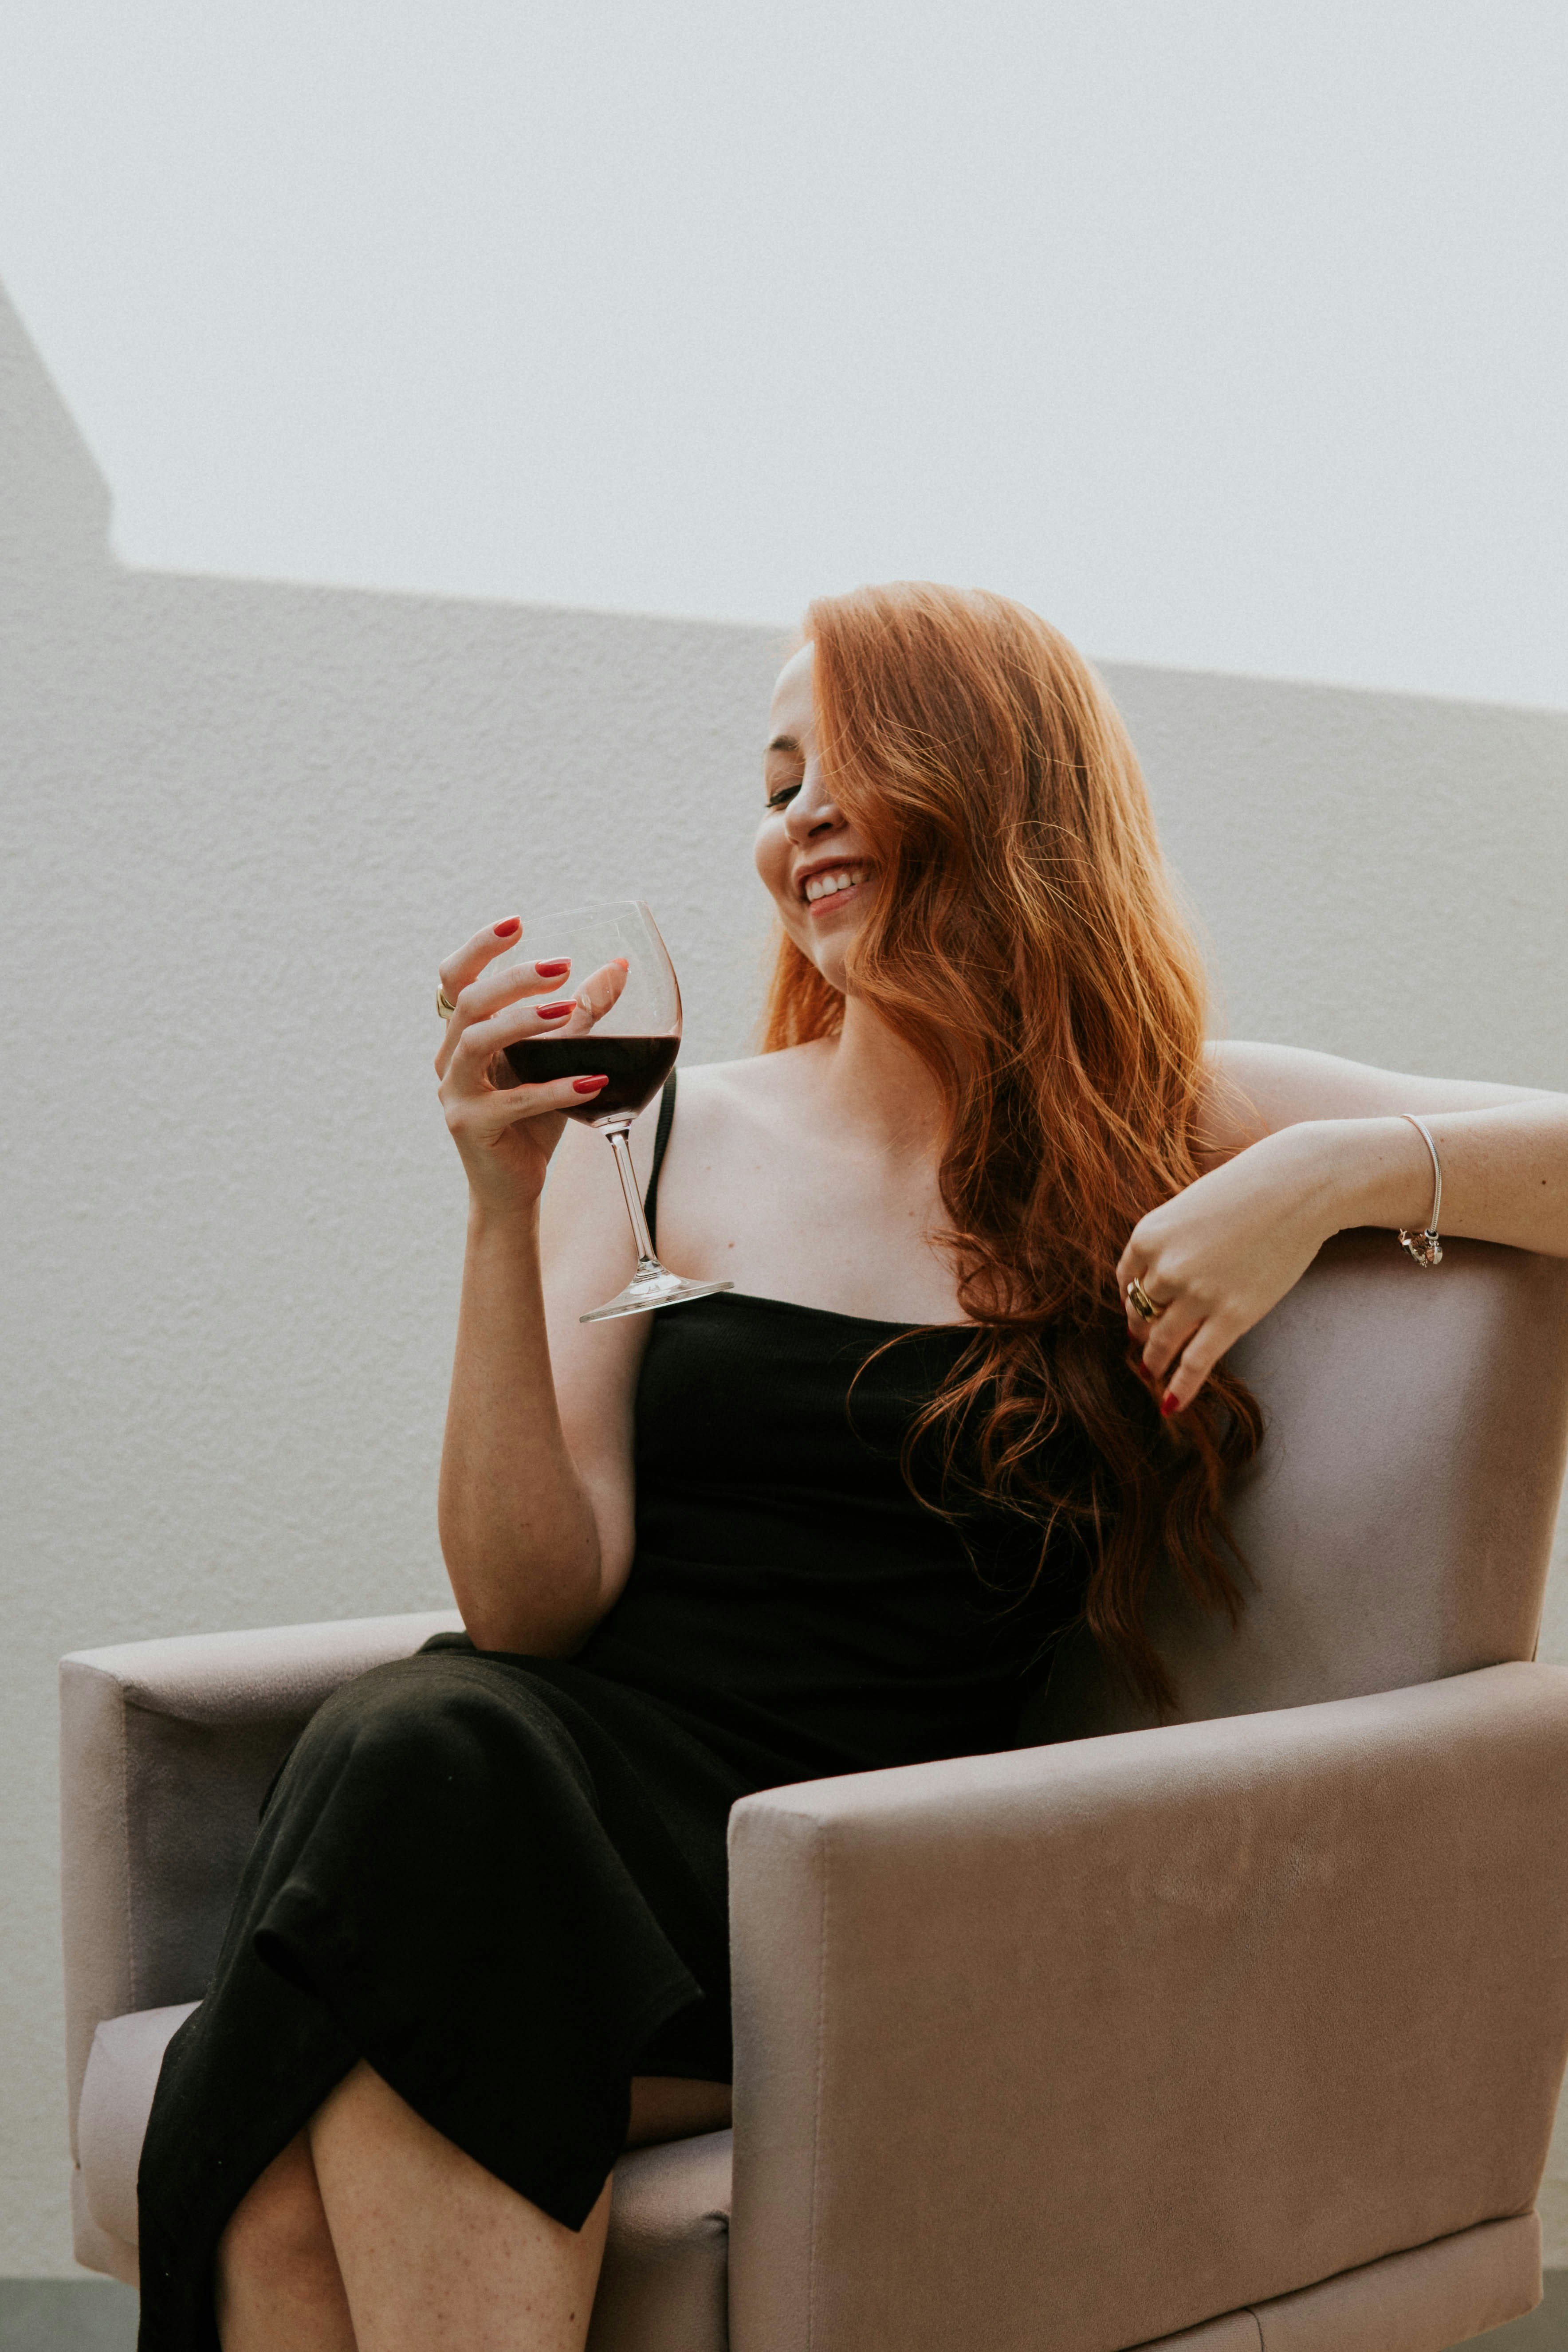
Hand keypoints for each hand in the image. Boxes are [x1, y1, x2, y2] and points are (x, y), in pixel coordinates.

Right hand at [435, 920, 626, 1212]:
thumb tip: (618, 968)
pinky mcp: (471, 1126)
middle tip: (561, 967)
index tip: (518, 923)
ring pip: (477, 1041)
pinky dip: (555, 1088)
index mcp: (465, 1035)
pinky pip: (512, 1101)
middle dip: (514, 978)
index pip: (457, 978)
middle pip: (469, 1001)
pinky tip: (594, 1082)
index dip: (480, 947)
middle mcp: (451, 1058)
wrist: (514, 1185)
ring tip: (568, 1012)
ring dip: (524, 1021)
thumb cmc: (535, 1117)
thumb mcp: (559, 1059)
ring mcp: (455, 1093)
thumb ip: (581, 1016)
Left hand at [1116, 1123, 1343, 1414]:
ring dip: (1154, 1362)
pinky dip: (1180, 1387)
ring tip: (1152, 1374)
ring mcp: (1198, 1294)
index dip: (1130, 1300)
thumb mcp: (1190, 1208)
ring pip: (1162, 1341)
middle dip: (1142, 1332)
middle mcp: (1165, 1268)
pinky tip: (1172, 1405)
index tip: (1136, 1312)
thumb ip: (1171, 1243)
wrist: (1298, 1186)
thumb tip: (1158, 1282)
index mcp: (1147, 1236)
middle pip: (1141, 1313)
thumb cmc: (1248, 1190)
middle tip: (1144, 1346)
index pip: (1126, 1281)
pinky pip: (1196, 1361)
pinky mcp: (1233, 1315)